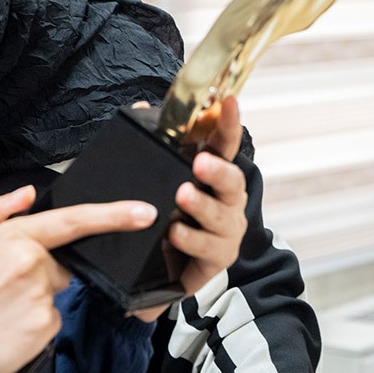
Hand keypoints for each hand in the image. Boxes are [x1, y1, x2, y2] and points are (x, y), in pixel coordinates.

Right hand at [0, 186, 157, 372]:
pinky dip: (33, 327)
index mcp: (13, 239)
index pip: (72, 221)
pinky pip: (50, 322)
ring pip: (53, 295)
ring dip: (32, 302)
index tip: (145, 212)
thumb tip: (28, 192)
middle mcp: (31, 265)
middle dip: (38, 275)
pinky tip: (5, 331)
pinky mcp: (45, 328)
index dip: (113, 215)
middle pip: (58, 266)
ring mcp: (40, 298)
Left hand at [169, 95, 247, 295]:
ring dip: (202, 206)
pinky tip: (174, 232)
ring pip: (221, 216)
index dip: (228, 124)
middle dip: (218, 171)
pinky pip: (208, 249)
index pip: (224, 145)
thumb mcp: (155, 179)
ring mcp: (225, 231)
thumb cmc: (165, 216)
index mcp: (214, 176)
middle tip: (200, 163)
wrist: (162, 270)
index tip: (228, 102)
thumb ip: (151, 144)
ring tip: (182, 197)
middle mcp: (226, 201)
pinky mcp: (216, 259)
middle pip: (232, 182)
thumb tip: (140, 107)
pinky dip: (191, 239)